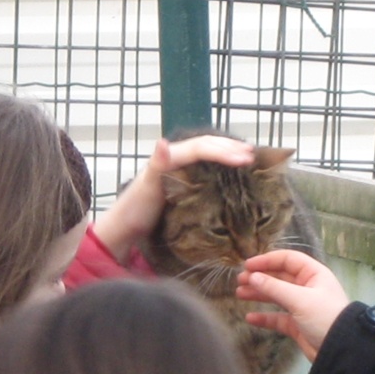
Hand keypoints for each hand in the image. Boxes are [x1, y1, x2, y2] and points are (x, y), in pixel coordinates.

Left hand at [93, 135, 254, 262]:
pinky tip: (230, 172)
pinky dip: (219, 165)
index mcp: (169, 157)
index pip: (201, 147)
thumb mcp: (145, 187)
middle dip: (230, 147)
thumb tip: (163, 143)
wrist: (122, 230)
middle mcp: (173, 159)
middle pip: (206, 145)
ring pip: (206, 153)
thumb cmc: (133, 210)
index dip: (224, 150)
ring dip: (227, 152)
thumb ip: (157, 165)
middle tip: (252, 155)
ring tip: (247, 157)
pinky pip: (203, 167)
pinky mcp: (179, 184)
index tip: (245, 159)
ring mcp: (177, 171)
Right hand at [236, 250, 349, 361]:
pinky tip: (250, 318)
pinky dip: (264, 317)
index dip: (267, 260)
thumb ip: (273, 287)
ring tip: (240, 294)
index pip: (287, 260)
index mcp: (313, 275)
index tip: (247, 266)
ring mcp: (302, 306)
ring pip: (276, 296)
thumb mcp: (299, 299)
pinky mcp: (297, 324)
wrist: (342, 351)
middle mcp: (307, 288)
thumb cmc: (324, 317)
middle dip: (259, 278)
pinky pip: (277, 317)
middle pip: (279, 277)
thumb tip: (251, 277)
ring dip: (258, 294)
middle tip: (240, 280)